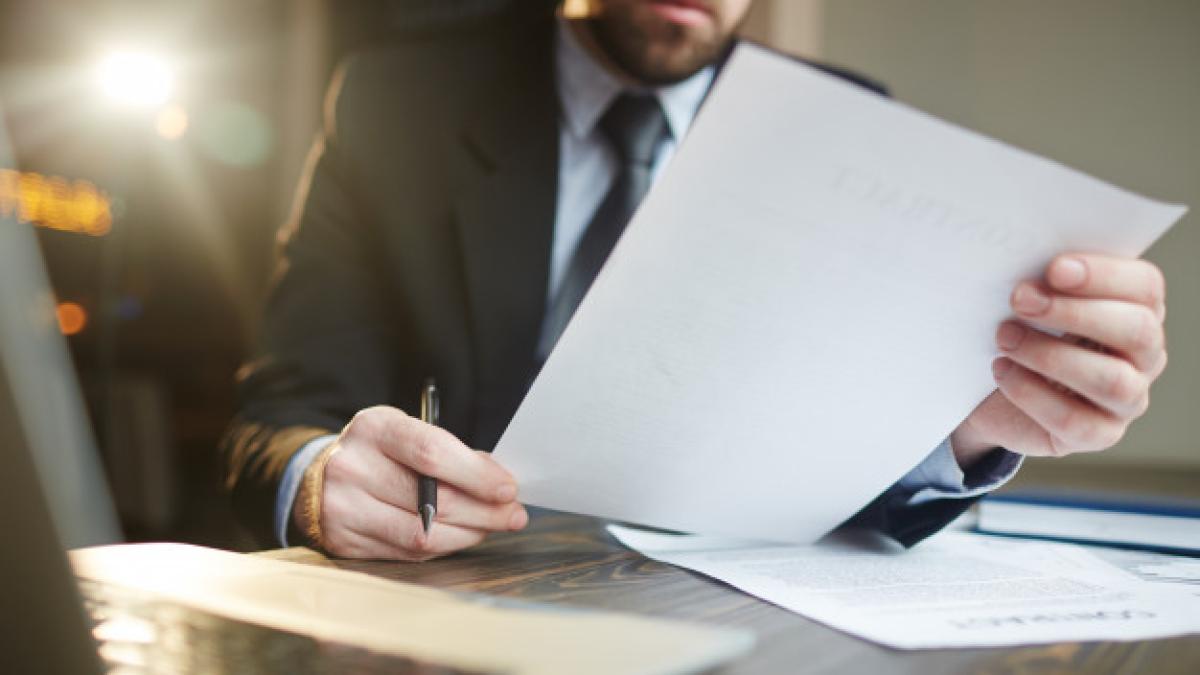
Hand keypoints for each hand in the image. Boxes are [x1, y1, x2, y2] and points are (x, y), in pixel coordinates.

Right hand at [294, 406, 527, 559]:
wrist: (317, 476)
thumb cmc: (379, 451)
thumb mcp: (408, 433)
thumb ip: (451, 454)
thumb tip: (499, 481)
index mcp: (374, 428)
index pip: (431, 452)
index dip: (475, 474)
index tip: (508, 488)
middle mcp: (352, 467)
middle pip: (430, 499)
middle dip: (483, 511)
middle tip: (513, 515)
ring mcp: (344, 508)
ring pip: (421, 534)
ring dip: (467, 534)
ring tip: (490, 527)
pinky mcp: (344, 542)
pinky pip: (406, 553)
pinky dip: (442, 546)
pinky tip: (460, 536)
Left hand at [952, 253, 1166, 465]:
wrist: (991, 392)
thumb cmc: (1021, 331)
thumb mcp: (1031, 301)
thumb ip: (1043, 281)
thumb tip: (1026, 266)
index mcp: (1138, 309)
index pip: (1145, 287)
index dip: (1104, 275)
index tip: (1054, 268)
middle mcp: (1144, 355)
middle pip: (1136, 330)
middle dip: (1074, 312)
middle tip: (1020, 299)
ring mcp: (1127, 400)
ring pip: (1112, 380)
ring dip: (1050, 355)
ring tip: (1004, 338)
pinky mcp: (1098, 434)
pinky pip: (1075, 420)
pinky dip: (1032, 394)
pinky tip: (1001, 371)